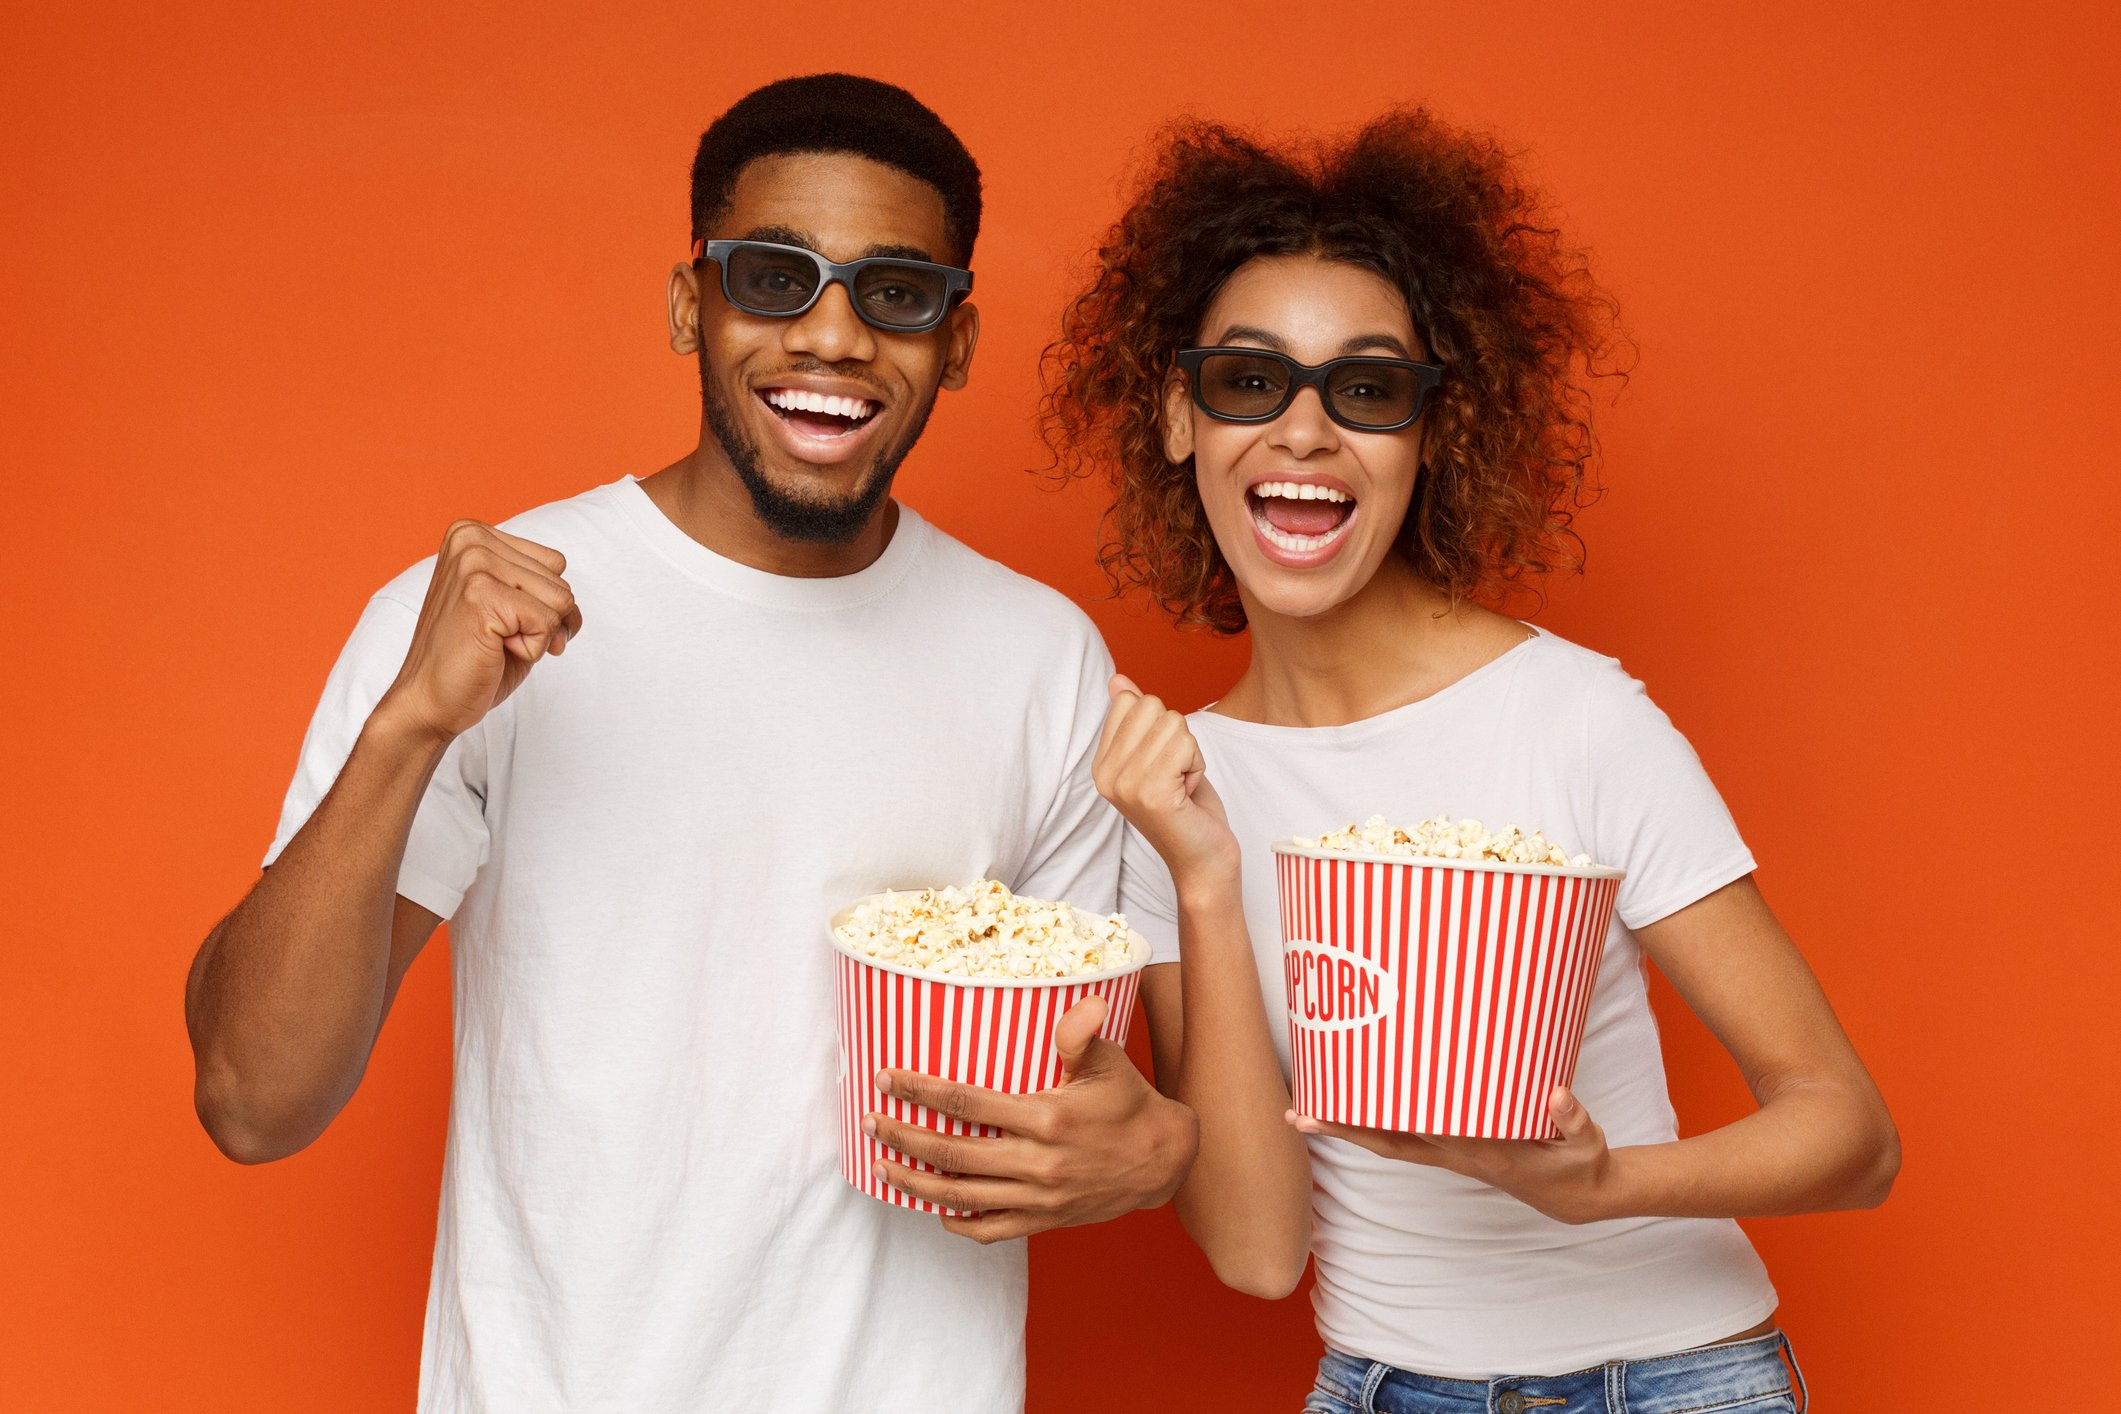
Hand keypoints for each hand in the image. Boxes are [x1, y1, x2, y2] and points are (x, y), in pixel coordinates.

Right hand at [377, 520, 582, 744]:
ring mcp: (473, 565)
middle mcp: (470, 540)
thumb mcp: (513, 608)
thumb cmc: (473, 658)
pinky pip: (547, 622)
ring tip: (495, 643)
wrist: (429, 700)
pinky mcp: (480, 595)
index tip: (508, 622)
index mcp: (473, 534)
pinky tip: (493, 651)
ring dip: (538, 635)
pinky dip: (532, 649)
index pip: (555, 564)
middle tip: (501, 641)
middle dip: (546, 622)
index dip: (546, 604)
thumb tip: (573, 600)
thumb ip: (541, 587)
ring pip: (560, 600)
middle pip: (560, 581)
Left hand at [868, 995, 1199, 1242]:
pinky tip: (934, 1207)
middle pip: (951, 1153)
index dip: (920, 1090)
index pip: (966, 1104)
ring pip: (960, 1195)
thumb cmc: (1129, 1103)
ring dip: (915, 1181)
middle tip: (870, 1121)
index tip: (887, 1079)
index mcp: (1047, 1118)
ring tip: (883, 1164)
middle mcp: (1037, 1163)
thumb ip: (1081, 1034)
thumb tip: (1077, 1004)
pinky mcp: (1044, 1221)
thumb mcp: (1110, 1062)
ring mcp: (1038, 1197)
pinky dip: (956, 1221)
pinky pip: (990, 1228)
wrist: (1162, 1161)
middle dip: (903, 1136)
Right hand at [1092, 673, 1238, 893]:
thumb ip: (1135, 718)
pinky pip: (1185, 745)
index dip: (1160, 726)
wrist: (1203, 861)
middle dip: (1177, 737)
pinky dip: (1197, 765)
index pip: (1130, 701)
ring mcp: (1125, 783)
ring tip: (1182, 786)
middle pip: (1152, 707)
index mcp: (1102, 764)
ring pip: (1173, 724)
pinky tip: (1187, 793)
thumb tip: (1117, 680)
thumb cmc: (1187, 809)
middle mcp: (1106, 774)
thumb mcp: (1158, 756)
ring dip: (1190, 753)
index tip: (1163, 763)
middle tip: (1176, 776)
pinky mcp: (1151, 792)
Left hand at [1289, 1086, 1617, 1224]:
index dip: (1374, 1120)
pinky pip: (1404, 1139)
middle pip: (1385, 1141)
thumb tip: (1555, 1095)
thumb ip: (1572, 1118)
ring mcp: (1450, 1155)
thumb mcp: (1586, 1141)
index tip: (1340, 1104)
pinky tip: (1355, 1109)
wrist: (1577, 1195)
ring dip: (1348, 1127)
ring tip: (1307, 1109)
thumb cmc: (1578, 1162)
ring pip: (1388, 1141)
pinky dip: (1375, 1126)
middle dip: (1340, 1127)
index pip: (1415, 1134)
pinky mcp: (1454, 1151)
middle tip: (1295, 1112)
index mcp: (1479, 1149)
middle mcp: (1455, 1154)